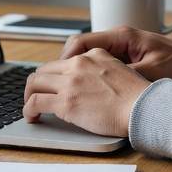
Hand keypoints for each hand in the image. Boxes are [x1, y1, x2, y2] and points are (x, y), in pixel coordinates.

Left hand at [22, 49, 149, 137]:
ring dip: (29, 96)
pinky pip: (35, 102)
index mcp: (92, 55)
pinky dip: (28, 109)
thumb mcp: (120, 69)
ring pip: (34, 84)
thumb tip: (91, 83)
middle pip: (44, 70)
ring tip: (31, 108)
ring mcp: (70, 82)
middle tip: (36, 96)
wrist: (143, 107)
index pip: (62, 62)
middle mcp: (78, 64)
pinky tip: (31, 117)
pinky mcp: (66, 102)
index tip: (51, 86)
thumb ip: (102, 70)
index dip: (53, 76)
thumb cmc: (137, 96)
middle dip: (37, 84)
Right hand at [61, 26, 171, 83]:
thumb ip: (129, 75)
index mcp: (121, 36)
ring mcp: (118, 47)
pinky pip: (96, 63)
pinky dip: (87, 75)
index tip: (58, 75)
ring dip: (75, 71)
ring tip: (67, 90)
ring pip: (85, 56)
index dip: (66, 58)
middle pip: (78, 48)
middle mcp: (116, 39)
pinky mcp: (122, 57)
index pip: (82, 41)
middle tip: (55, 86)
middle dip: (64, 66)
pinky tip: (86, 90)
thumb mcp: (153, 71)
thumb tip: (106, 86)